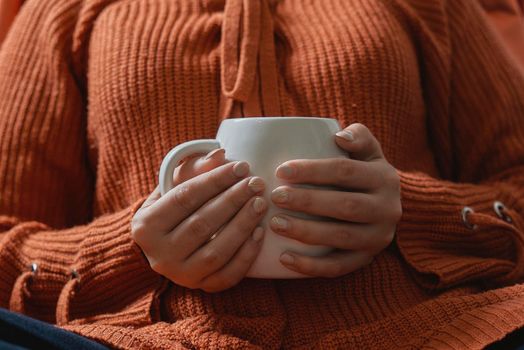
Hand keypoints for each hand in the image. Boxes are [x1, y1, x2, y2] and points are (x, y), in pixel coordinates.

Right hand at [131, 149, 267, 291]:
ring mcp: (181, 276)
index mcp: (145, 226)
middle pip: (201, 224)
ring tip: (260, 203)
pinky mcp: (202, 287)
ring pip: (216, 252)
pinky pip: (228, 275)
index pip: (185, 197)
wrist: (166, 245)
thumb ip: (195, 168)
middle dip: (233, 200)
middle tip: (256, 183)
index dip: (216, 180)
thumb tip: (221, 154)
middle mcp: (159, 256)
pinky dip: (246, 255)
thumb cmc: (173, 207)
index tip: (241, 166)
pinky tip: (260, 231)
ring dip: (242, 225)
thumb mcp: (174, 184)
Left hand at [269, 123, 400, 277]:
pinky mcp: (366, 260)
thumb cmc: (364, 172)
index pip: (346, 172)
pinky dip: (310, 266)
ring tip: (275, 223)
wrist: (386, 206)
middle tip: (275, 197)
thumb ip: (357, 136)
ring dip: (306, 232)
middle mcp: (388, 210)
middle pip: (344, 206)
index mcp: (385, 178)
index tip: (281, 170)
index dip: (313, 170)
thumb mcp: (368, 151)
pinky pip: (338, 267)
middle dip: (307, 202)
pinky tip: (283, 258)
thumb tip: (339, 137)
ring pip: (341, 238)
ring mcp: (378, 238)